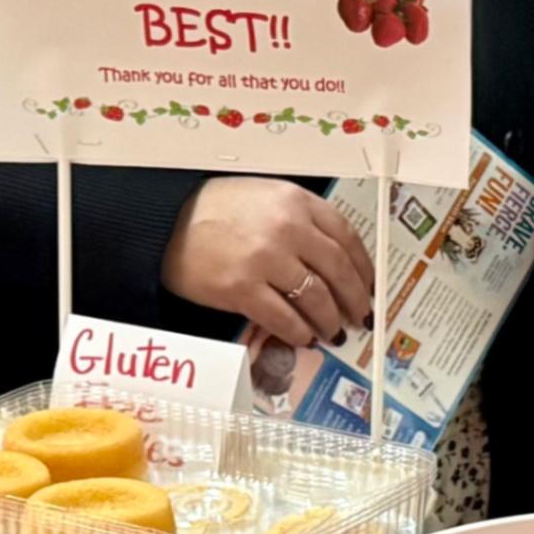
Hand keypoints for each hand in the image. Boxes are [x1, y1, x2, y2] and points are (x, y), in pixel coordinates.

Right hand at [162, 178, 374, 347]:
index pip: (347, 236)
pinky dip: (299, 332)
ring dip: (329, 320)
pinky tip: (303, 337)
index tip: (370, 285)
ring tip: (332, 331)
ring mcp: (265, 258)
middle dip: (355, 299)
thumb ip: (301, 219)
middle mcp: (287, 227)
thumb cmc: (215, 210)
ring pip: (315, 298)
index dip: (364, 267)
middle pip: (337, 270)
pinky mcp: (241, 288)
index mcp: (296, 200)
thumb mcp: (265, 196)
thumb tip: (335, 262)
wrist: (163, 223)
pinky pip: (283, 318)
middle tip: (360, 316)